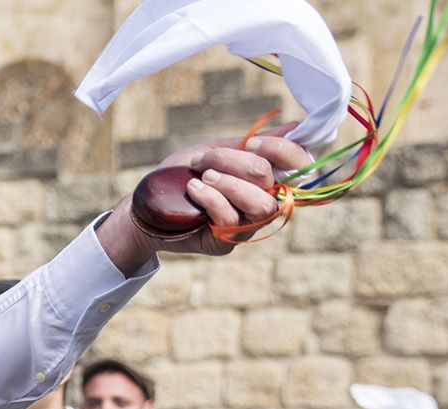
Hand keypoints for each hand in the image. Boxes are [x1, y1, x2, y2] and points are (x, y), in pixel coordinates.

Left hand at [98, 122, 311, 269]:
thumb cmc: (183, 174)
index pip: (299, 163)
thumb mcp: (215, 150)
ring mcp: (247, 225)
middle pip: (270, 179)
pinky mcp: (227, 242)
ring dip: (228, 185)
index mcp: (266, 177)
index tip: (251, 143)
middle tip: (204, 161)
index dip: (281, 150)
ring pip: (260, 205)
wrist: (148, 202)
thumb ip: (251, 143)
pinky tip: (193, 190)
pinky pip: (231, 220)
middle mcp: (264, 201)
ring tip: (202, 178)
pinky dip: (211, 199)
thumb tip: (294, 127)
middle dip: (234, 162)